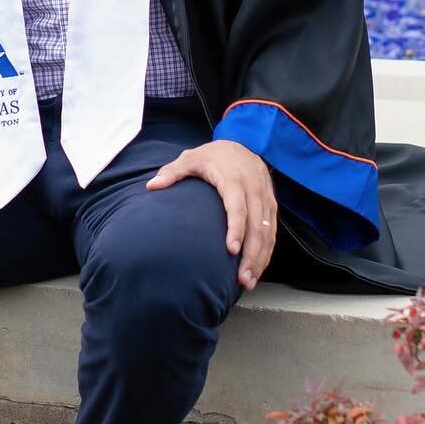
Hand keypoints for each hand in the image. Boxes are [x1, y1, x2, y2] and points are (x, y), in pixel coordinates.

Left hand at [145, 139, 276, 290]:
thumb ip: (172, 172)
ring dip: (260, 257)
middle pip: (257, 225)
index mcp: (234, 179)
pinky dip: (267, 250)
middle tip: (242, 278)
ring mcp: (265, 197)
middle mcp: (254, 189)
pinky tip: (257, 268)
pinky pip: (273, 230)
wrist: (242, 143)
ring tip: (249, 280)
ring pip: (268, 231)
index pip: (238, 207)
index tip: (232, 250)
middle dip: (251, 254)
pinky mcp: (271, 204)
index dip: (236, 229)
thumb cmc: (213, 155)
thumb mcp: (191, 158)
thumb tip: (151, 186)